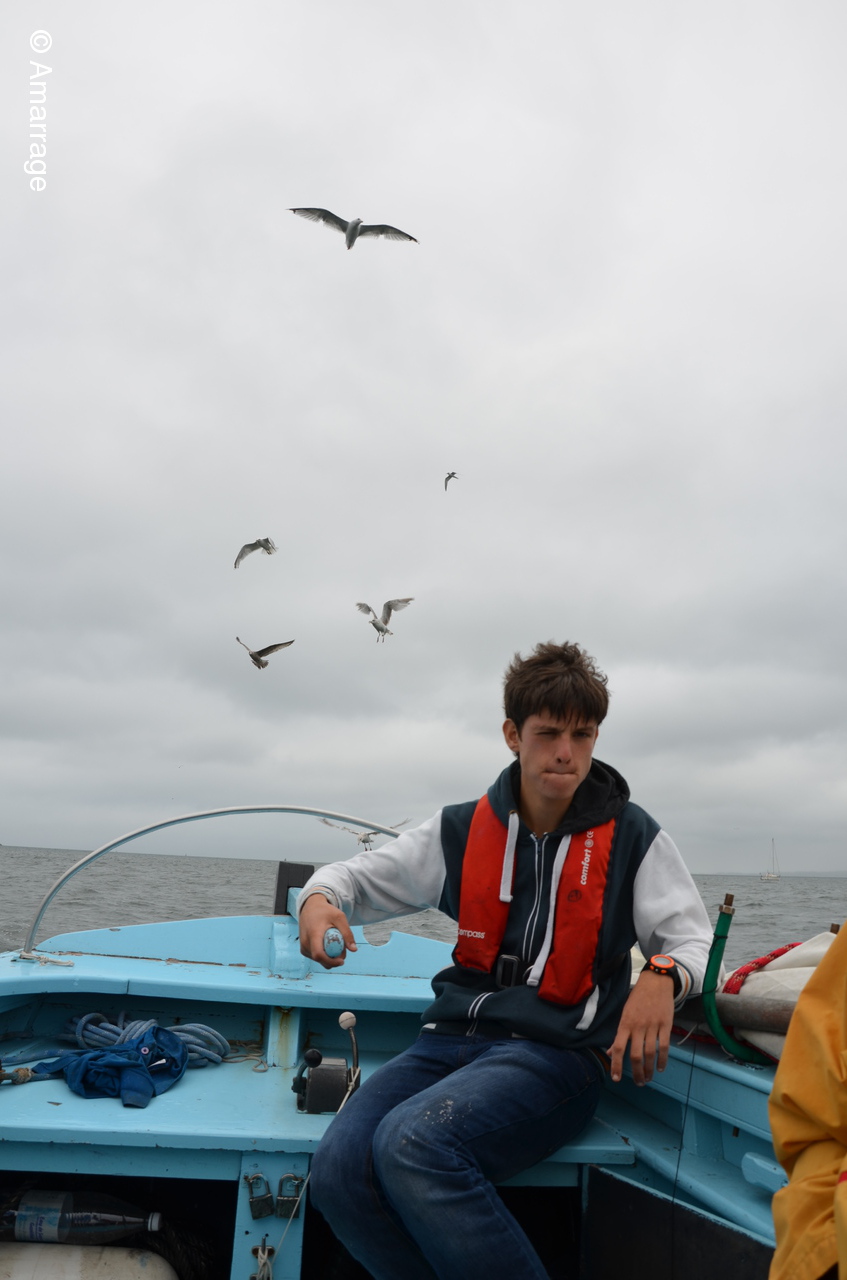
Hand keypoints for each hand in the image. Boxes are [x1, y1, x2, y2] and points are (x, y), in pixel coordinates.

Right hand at [298, 893, 356, 968]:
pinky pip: (316, 958)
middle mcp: (305, 943)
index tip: (342, 961)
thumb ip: (347, 933)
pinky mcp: (303, 950)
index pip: (319, 954)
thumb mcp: (339, 917)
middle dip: (334, 960)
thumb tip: (354, 950)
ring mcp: (303, 947)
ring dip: (330, 957)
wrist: (310, 908)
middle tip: (343, 950)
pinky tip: (328, 945)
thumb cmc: (326, 912)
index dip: (331, 961)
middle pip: (320, 960)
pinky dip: (324, 955)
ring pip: (319, 961)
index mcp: (313, 934)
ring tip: (335, 943)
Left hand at [606, 969, 674, 1084]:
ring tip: (648, 1078)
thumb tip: (611, 1053)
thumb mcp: (625, 1014)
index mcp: (625, 1023)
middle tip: (639, 1083)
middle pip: (636, 1055)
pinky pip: (664, 1046)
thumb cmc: (638, 999)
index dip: (617, 1065)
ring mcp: (652, 1026)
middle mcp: (638, 1026)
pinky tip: (661, 1068)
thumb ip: (619, 1035)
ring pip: (650, 1053)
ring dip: (649, 1069)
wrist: (656, 982)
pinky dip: (663, 1059)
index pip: (619, 1048)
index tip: (616, 1078)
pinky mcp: (665, 1025)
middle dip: (637, 1072)